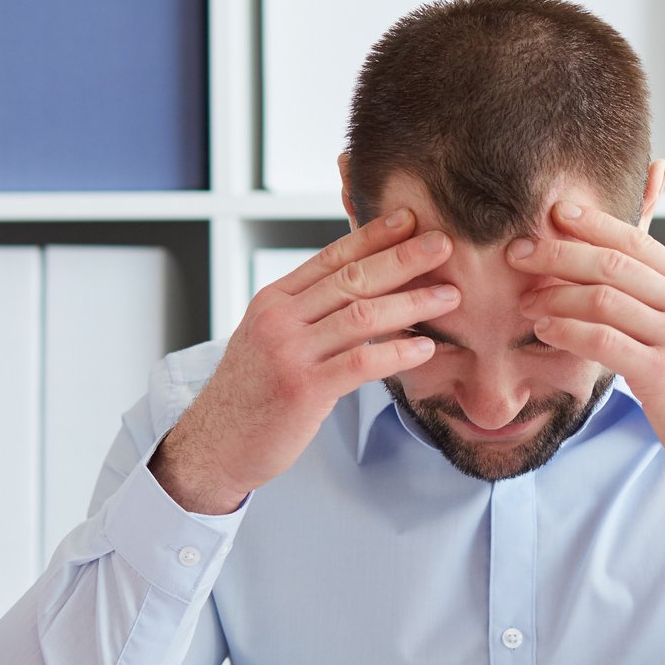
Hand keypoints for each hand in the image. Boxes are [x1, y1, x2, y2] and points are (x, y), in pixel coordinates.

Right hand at [151, 210, 456, 513]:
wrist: (215, 444)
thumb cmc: (252, 394)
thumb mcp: (269, 339)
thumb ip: (307, 312)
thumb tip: (357, 287)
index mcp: (273, 301)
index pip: (330, 257)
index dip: (373, 236)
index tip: (409, 220)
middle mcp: (279, 319)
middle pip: (352, 278)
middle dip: (402, 258)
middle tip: (444, 245)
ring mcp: (290, 352)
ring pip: (362, 315)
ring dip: (411, 303)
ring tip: (449, 296)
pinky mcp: (303, 389)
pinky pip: (361, 363)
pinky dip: (398, 352)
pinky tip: (426, 347)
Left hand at [512, 201, 664, 512]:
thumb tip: (620, 277)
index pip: (638, 242)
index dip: (593, 223)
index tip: (555, 213)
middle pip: (613, 263)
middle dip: (559, 252)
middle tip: (518, 252)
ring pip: (603, 298)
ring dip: (554, 296)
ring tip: (527, 301)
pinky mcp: (663, 374)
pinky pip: (603, 341)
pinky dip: (566, 331)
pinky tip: (545, 331)